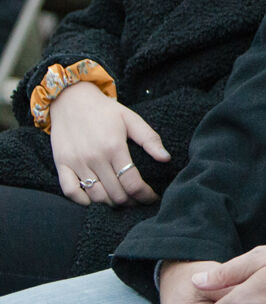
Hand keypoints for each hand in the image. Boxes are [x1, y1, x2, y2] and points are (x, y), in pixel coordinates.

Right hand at [50, 82, 168, 206]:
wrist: (71, 99)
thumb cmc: (104, 110)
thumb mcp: (131, 119)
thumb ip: (149, 139)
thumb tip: (166, 158)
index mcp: (114, 147)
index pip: (132, 182)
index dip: (145, 195)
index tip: (152, 198)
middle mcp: (94, 158)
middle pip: (116, 193)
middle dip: (131, 201)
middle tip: (138, 200)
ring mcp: (76, 162)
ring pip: (95, 196)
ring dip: (111, 203)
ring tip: (121, 201)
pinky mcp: (61, 164)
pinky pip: (70, 191)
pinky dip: (83, 201)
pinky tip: (95, 200)